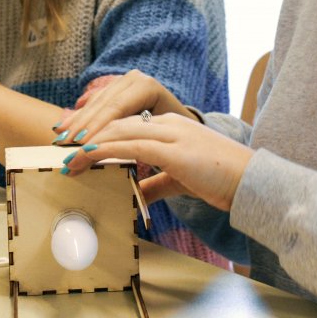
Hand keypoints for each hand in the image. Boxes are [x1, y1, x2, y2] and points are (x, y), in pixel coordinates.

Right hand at [52, 70, 195, 144]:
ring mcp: (123, 81)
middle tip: (64, 147)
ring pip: (95, 103)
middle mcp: (134, 79)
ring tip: (59, 139)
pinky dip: (80, 116)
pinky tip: (64, 127)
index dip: (96, 128)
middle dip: (82, 127)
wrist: (189, 128)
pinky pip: (94, 102)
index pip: (116, 109)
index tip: (81, 146)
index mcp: (147, 87)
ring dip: (76, 122)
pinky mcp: (116, 88)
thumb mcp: (164, 141)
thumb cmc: (180, 139)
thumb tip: (127, 174)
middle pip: (102, 105)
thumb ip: (142, 146)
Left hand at [62, 113, 254, 210]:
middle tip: (63, 151)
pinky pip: (133, 146)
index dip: (99, 134)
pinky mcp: (175, 151)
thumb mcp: (181, 179)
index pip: (126, 124)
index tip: (76, 147)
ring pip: (120, 130)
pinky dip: (107, 149)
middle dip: (87, 135)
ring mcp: (172, 134)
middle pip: (117, 122)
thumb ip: (156, 184)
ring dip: (90, 143)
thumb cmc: (223, 180)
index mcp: (171, 126)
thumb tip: (135, 194)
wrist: (253, 182)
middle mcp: (169, 123)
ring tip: (68, 157)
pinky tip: (89, 155)